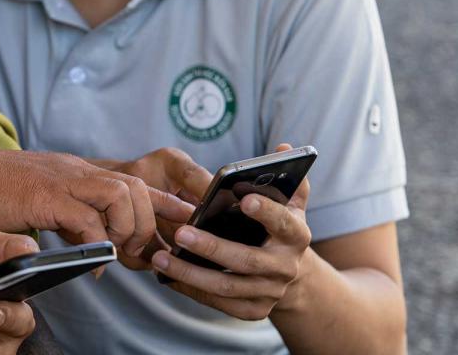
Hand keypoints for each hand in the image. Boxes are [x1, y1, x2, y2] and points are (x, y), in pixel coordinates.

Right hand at [0, 145, 193, 262]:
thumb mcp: (45, 204)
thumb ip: (72, 218)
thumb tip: (93, 243)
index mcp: (80, 172)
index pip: (134, 179)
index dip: (164, 201)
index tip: (184, 221)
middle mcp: (79, 171)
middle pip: (137, 185)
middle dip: (149, 222)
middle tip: (136, 251)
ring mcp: (65, 180)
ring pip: (122, 195)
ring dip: (127, 228)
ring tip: (115, 252)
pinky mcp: (48, 196)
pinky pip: (88, 219)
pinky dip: (97, 245)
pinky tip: (91, 264)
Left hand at [150, 144, 313, 320]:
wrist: (290, 272)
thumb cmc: (278, 225)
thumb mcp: (289, 201)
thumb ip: (285, 175)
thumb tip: (282, 148)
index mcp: (296, 234)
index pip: (283, 222)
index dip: (266, 211)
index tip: (243, 198)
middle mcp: (285, 266)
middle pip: (247, 260)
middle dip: (212, 247)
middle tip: (180, 232)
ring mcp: (269, 291)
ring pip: (227, 286)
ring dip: (191, 272)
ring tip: (160, 257)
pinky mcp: (253, 310)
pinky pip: (219, 303)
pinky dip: (192, 290)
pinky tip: (168, 275)